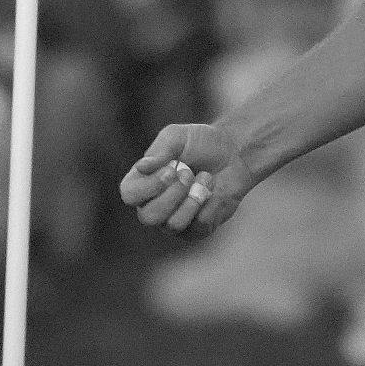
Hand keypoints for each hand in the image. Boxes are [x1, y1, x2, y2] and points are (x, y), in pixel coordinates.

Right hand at [118, 121, 256, 236]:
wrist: (234, 152)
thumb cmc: (201, 143)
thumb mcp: (179, 136)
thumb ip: (159, 150)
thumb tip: (141, 167)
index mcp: (143, 182)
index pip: (130, 195)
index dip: (149, 186)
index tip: (171, 168)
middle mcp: (154, 205)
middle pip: (149, 216)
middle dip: (173, 194)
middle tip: (189, 173)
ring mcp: (174, 220)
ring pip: (173, 225)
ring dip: (193, 198)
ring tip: (205, 177)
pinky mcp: (196, 229)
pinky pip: (198, 226)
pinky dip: (210, 204)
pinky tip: (214, 190)